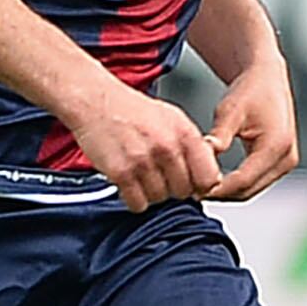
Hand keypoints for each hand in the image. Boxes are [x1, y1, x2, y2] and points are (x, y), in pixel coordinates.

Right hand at [63, 75, 222, 212]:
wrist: (96, 102)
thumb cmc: (133, 110)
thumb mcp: (174, 119)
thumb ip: (194, 146)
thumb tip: (211, 175)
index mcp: (185, 134)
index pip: (209, 178)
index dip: (200, 185)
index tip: (192, 184)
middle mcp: (167, 148)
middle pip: (183, 192)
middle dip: (173, 188)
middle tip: (160, 175)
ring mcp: (143, 162)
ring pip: (160, 200)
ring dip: (151, 193)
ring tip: (142, 175)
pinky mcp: (121, 173)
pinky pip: (137, 203)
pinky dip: (134, 199)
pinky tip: (130, 183)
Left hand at [203, 59, 299, 202]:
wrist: (267, 79)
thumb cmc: (249, 90)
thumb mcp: (230, 110)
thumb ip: (219, 135)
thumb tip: (203, 160)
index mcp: (276, 146)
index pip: (242, 181)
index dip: (215, 189)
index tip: (191, 190)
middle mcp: (286, 158)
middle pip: (247, 191)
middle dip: (219, 194)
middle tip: (190, 192)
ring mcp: (286, 163)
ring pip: (251, 191)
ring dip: (226, 192)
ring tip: (198, 187)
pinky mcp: (281, 164)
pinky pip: (255, 183)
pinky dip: (235, 185)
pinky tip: (213, 180)